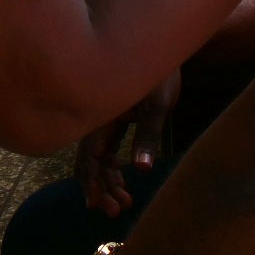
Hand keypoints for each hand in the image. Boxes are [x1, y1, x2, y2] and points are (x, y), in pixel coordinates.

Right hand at [76, 70, 178, 218]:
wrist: (165, 43)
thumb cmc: (161, 70)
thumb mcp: (158, 103)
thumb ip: (149, 135)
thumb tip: (143, 168)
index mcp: (102, 113)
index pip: (89, 155)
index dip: (91, 182)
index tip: (98, 204)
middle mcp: (98, 116)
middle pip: (90, 158)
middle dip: (100, 187)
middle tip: (116, 211)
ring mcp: (106, 117)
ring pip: (99, 155)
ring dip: (108, 180)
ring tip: (125, 202)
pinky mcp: (117, 116)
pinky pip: (108, 146)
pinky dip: (113, 166)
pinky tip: (124, 179)